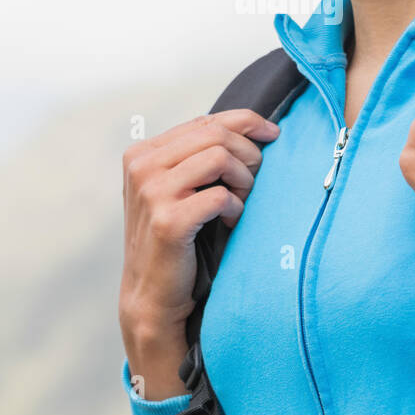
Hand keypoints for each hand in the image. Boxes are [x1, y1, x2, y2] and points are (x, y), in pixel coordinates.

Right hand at [119, 109, 279, 394]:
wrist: (152, 294)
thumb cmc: (175, 238)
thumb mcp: (178, 188)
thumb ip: (198, 156)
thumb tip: (251, 127)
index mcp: (142, 153)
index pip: (204, 120)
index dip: (246, 122)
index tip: (273, 133)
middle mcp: (141, 166)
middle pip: (216, 134)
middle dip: (248, 153)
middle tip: (255, 179)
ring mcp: (151, 192)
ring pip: (220, 157)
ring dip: (243, 179)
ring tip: (240, 201)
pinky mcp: (168, 220)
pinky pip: (221, 195)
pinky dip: (236, 207)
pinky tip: (230, 221)